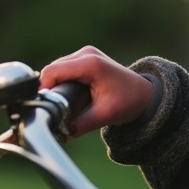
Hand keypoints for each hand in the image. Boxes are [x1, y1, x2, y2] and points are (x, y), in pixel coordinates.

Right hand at [39, 46, 153, 136]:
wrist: (145, 93)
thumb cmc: (129, 102)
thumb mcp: (104, 116)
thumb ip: (80, 125)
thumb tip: (60, 134)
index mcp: (90, 64)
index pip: (53, 72)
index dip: (44, 89)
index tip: (43, 106)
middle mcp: (86, 54)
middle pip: (52, 70)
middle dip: (50, 89)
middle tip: (52, 109)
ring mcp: (86, 53)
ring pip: (56, 69)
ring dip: (55, 85)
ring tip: (59, 104)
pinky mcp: (85, 58)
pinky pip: (64, 68)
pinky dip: (62, 81)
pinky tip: (66, 95)